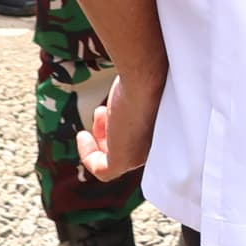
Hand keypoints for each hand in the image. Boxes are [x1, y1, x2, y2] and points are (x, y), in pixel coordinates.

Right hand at [78, 63, 160, 181]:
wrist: (145, 76)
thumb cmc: (145, 74)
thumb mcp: (141, 87)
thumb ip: (137, 94)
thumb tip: (130, 81)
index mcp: (163, 131)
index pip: (142, 140)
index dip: (121, 129)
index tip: (108, 112)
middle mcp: (154, 146)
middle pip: (126, 149)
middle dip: (109, 134)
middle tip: (101, 112)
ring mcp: (139, 155)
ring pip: (114, 160)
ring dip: (99, 141)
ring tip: (99, 115)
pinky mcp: (124, 161)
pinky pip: (103, 171)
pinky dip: (88, 156)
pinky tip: (83, 136)